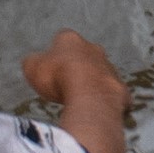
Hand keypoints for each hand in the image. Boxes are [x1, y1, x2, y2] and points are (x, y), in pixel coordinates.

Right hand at [20, 28, 128, 152]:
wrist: (89, 96)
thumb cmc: (57, 78)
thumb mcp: (32, 67)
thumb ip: (33, 63)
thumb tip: (33, 63)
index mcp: (71, 40)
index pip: (62, 40)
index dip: (55, 53)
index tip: (50, 66)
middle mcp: (94, 50)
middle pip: (85, 56)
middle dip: (77, 67)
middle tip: (65, 82)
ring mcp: (110, 70)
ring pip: (101, 75)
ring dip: (92, 84)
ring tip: (79, 100)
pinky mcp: (121, 90)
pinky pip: (112, 96)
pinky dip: (105, 103)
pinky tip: (96, 112)